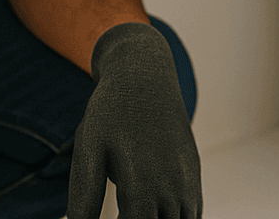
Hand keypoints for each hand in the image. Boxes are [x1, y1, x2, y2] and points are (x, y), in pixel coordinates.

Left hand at [68, 22, 201, 218]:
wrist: (146, 74)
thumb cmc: (111, 112)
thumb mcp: (89, 147)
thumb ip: (85, 194)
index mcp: (141, 184)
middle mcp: (171, 187)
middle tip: (120, 210)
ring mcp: (187, 181)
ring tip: (134, 208)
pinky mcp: (193, 174)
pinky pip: (193, 213)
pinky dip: (178, 218)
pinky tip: (155, 210)